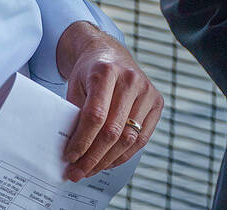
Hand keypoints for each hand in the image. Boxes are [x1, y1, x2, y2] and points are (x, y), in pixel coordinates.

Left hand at [58, 22, 162, 181]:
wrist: (110, 53)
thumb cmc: (90, 72)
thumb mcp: (76, 85)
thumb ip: (75, 114)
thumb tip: (72, 152)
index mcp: (106, 70)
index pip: (95, 115)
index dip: (82, 141)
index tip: (69, 157)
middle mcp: (130, 79)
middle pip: (113, 130)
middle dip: (93, 157)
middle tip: (77, 172)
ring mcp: (147, 90)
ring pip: (129, 138)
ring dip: (107, 161)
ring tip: (90, 171)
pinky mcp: (157, 101)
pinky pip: (142, 138)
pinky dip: (124, 155)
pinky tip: (108, 162)